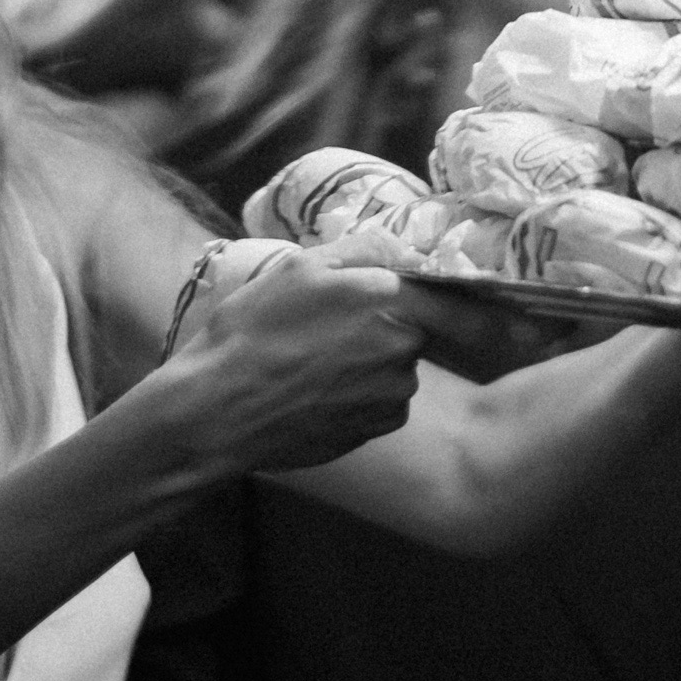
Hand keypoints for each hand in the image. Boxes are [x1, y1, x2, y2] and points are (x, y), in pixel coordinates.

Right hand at [162, 245, 427, 473]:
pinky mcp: (373, 432)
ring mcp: (392, 398)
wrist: (219, 408)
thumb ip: (364, 249)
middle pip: (421, 332)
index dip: (449, 297)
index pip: (461, 303)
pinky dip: (359, 395)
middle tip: (338, 326)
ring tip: (316, 362)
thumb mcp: (300, 267)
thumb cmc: (254, 329)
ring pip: (397, 369)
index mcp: (393, 303)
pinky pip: (380, 403)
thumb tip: (403, 249)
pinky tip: (316, 390)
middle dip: (390, 325)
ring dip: (371, 362)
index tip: (425, 296)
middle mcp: (405, 353)